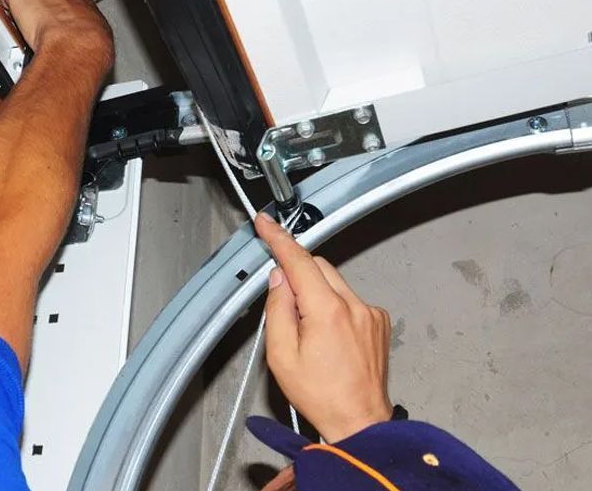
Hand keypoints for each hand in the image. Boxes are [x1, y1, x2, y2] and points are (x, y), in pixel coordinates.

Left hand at [0, 0, 112, 72]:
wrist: (76, 45)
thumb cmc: (87, 46)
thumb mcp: (96, 40)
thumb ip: (89, 36)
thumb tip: (88, 45)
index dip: (55, 9)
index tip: (50, 21)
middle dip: (38, 5)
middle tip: (34, 26)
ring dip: (21, 2)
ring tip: (19, 22)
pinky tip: (0, 0)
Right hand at [255, 213, 392, 442]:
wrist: (360, 422)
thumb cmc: (321, 396)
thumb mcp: (281, 355)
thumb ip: (277, 309)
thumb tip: (279, 279)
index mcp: (326, 310)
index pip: (299, 260)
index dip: (279, 239)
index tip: (266, 223)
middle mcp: (354, 305)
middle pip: (318, 266)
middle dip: (297, 273)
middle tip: (284, 302)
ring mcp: (370, 313)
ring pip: (334, 282)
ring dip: (316, 292)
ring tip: (309, 332)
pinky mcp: (378, 322)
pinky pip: (350, 299)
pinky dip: (334, 305)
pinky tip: (329, 336)